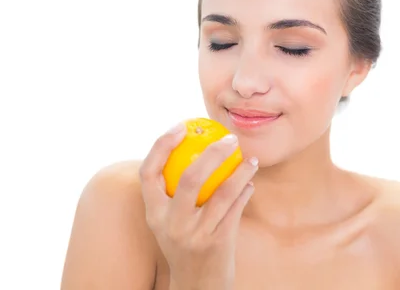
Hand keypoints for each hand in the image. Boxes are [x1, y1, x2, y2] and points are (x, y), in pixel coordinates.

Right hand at [139, 123, 257, 289]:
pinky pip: (236, 208)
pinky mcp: (218, 243)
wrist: (196, 285)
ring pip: (222, 192)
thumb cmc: (184, 243)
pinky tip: (250, 181)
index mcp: (154, 214)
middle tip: (230, 138)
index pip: (148, 173)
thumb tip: (190, 146)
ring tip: (250, 159)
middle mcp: (171, 224)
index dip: (161, 145)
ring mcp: (195, 235)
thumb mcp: (169, 222)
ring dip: (240, 171)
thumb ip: (172, 192)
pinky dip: (245, 190)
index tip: (181, 126)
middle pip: (190, 177)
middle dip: (213, 152)